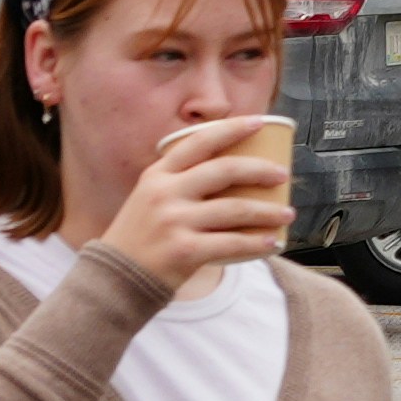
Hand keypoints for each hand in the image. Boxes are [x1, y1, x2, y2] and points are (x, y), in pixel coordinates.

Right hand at [88, 114, 293, 290]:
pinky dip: (257, 243)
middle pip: (225, 170)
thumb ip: (179, 181)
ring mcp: (174, 222)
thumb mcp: (148, 198)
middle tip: (282, 175)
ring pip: (235, 209)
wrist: (113, 280)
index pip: (199, 142)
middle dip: (260, 170)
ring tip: (287, 213)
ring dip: (268, 211)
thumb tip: (231, 167)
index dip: (232, 128)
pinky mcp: (184, 251)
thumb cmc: (140, 236)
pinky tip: (274, 242)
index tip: (259, 120)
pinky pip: (232, 243)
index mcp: (157, 176)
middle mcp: (165, 194)